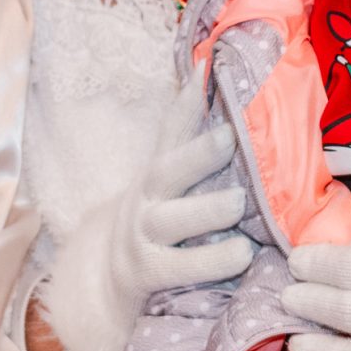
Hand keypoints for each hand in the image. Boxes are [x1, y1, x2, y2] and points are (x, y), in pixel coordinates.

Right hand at [37, 73, 252, 350]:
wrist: (108, 281)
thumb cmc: (153, 217)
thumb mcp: (161, 174)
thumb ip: (181, 128)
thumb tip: (201, 69)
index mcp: (153, 178)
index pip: (171, 143)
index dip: (192, 124)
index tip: (226, 120)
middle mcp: (144, 204)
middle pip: (164, 174)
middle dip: (196, 158)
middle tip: (233, 148)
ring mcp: (144, 242)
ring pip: (170, 223)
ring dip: (207, 214)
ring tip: (240, 208)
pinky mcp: (150, 279)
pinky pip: (180, 270)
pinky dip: (211, 263)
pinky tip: (241, 254)